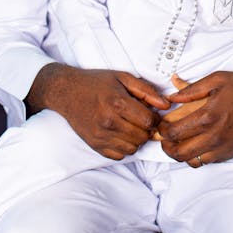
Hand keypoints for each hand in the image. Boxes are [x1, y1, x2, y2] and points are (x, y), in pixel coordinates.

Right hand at [27, 64, 169, 159]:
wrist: (66, 92)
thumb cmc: (95, 82)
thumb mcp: (122, 78)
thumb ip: (146, 91)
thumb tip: (166, 104)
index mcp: (117, 103)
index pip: (149, 121)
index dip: (155, 118)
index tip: (151, 113)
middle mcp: (109, 122)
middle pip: (143, 137)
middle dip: (146, 129)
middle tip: (141, 119)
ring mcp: (101, 136)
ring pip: (133, 148)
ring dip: (136, 139)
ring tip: (130, 125)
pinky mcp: (95, 145)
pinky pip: (119, 155)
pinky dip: (124, 146)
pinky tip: (119, 133)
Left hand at [156, 71, 232, 165]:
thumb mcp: (217, 80)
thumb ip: (192, 89)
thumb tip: (172, 95)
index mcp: (208, 116)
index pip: (175, 132)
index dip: (161, 131)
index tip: (159, 126)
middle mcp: (214, 136)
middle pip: (179, 152)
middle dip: (166, 147)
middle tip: (162, 138)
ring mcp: (222, 148)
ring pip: (191, 161)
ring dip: (179, 154)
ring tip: (175, 143)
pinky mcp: (229, 153)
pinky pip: (206, 162)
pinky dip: (195, 157)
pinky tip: (193, 146)